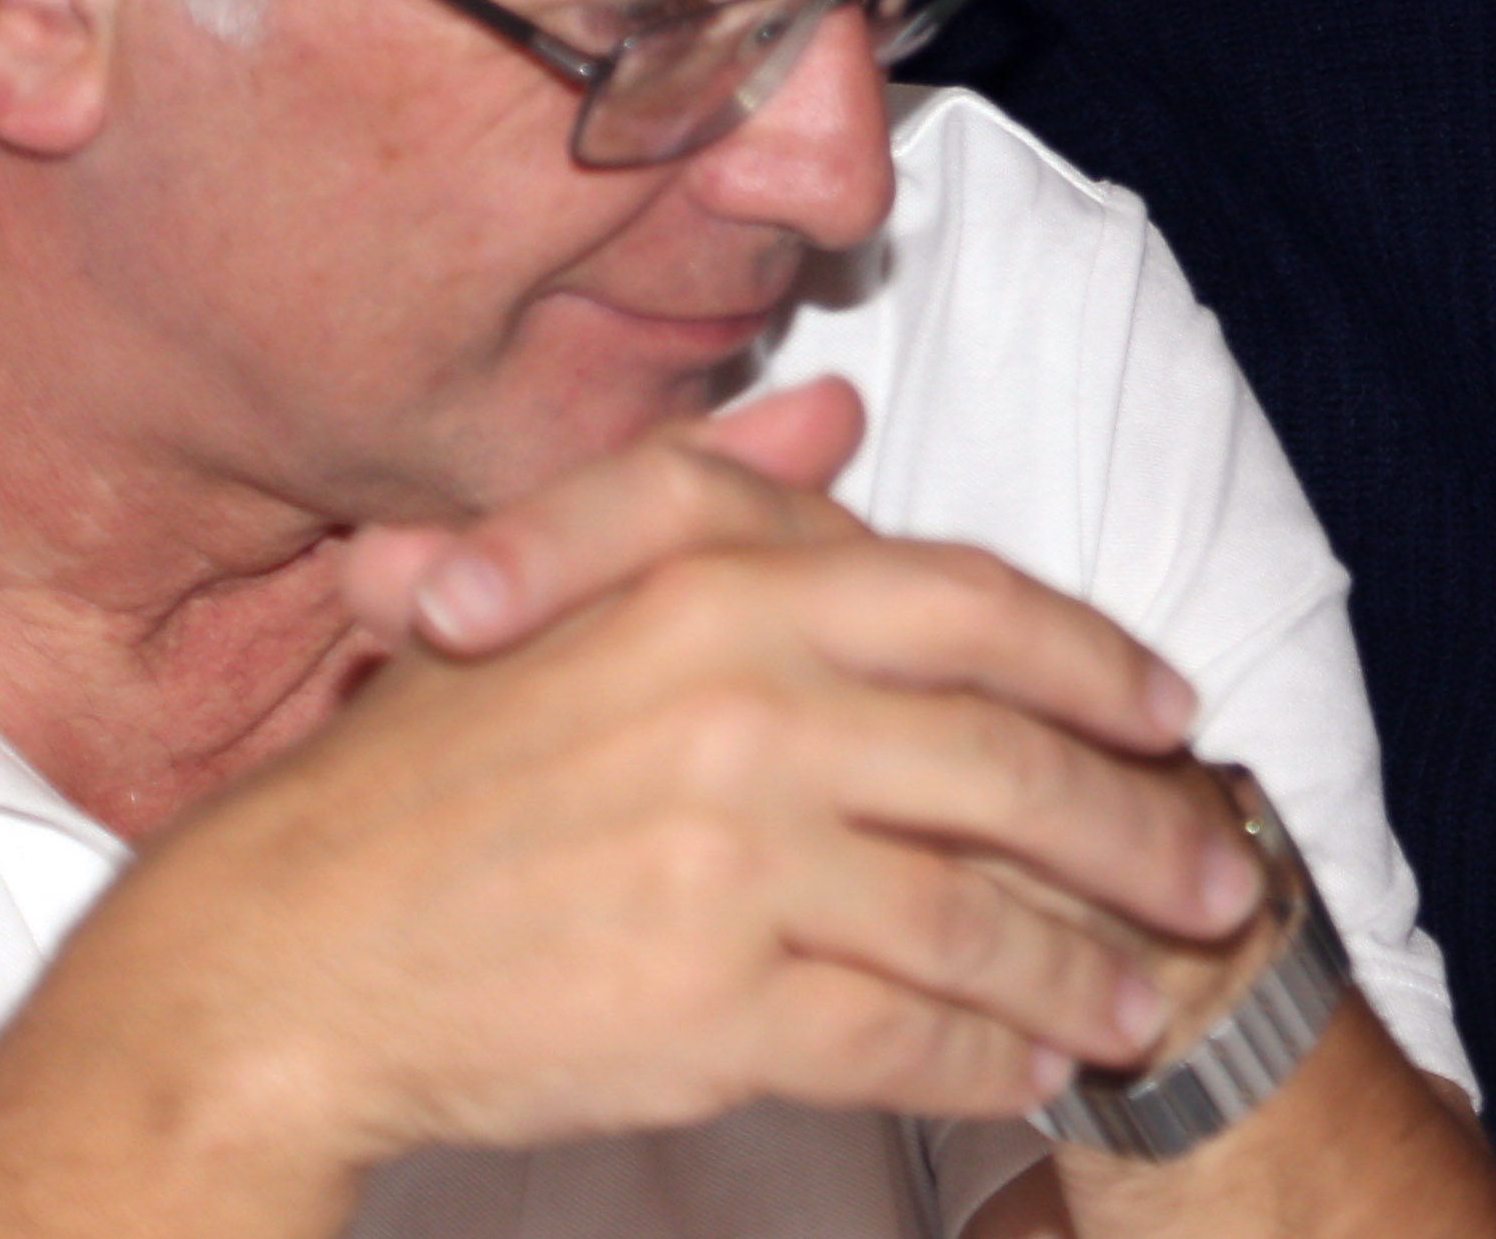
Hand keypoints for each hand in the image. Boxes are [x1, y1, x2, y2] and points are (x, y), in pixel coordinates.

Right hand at [344, 379, 1280, 1062]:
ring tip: (1146, 1011)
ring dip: (1086, 975)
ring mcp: (734, 865)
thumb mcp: (561, 599)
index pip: (978, 611)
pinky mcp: (713, 1006)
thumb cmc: (422, 785)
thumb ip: (718, 504)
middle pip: (1013, 774)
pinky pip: (904, 1036)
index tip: (1177, 717)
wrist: (277, 961)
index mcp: (724, 601)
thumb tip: (837, 421)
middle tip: (1219, 882)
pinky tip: (1029, 1075)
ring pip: (980, 921)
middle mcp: (746, 715)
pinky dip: (986, 1063)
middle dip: (1141, 837)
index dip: (1099, 666)